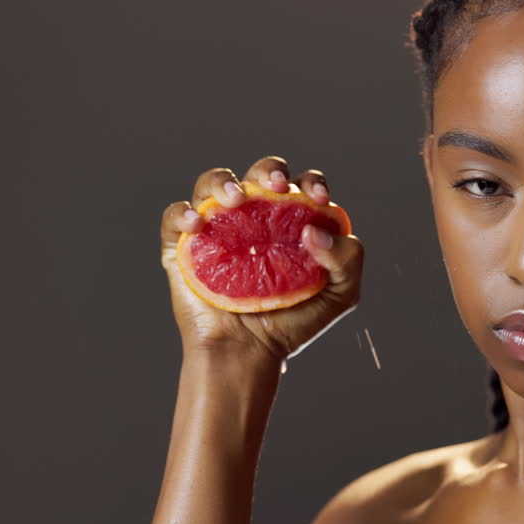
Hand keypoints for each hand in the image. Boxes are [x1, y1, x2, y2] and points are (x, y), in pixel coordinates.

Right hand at [159, 156, 363, 365]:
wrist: (248, 354)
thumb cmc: (293, 323)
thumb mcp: (340, 294)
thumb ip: (348, 258)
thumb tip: (315, 229)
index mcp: (290, 222)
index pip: (300, 186)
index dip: (311, 183)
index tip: (318, 199)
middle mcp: (253, 218)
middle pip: (259, 174)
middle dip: (270, 169)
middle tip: (277, 186)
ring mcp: (217, 228)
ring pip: (213, 184)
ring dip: (223, 182)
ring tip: (235, 200)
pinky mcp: (184, 246)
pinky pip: (175, 217)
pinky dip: (182, 213)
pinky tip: (198, 225)